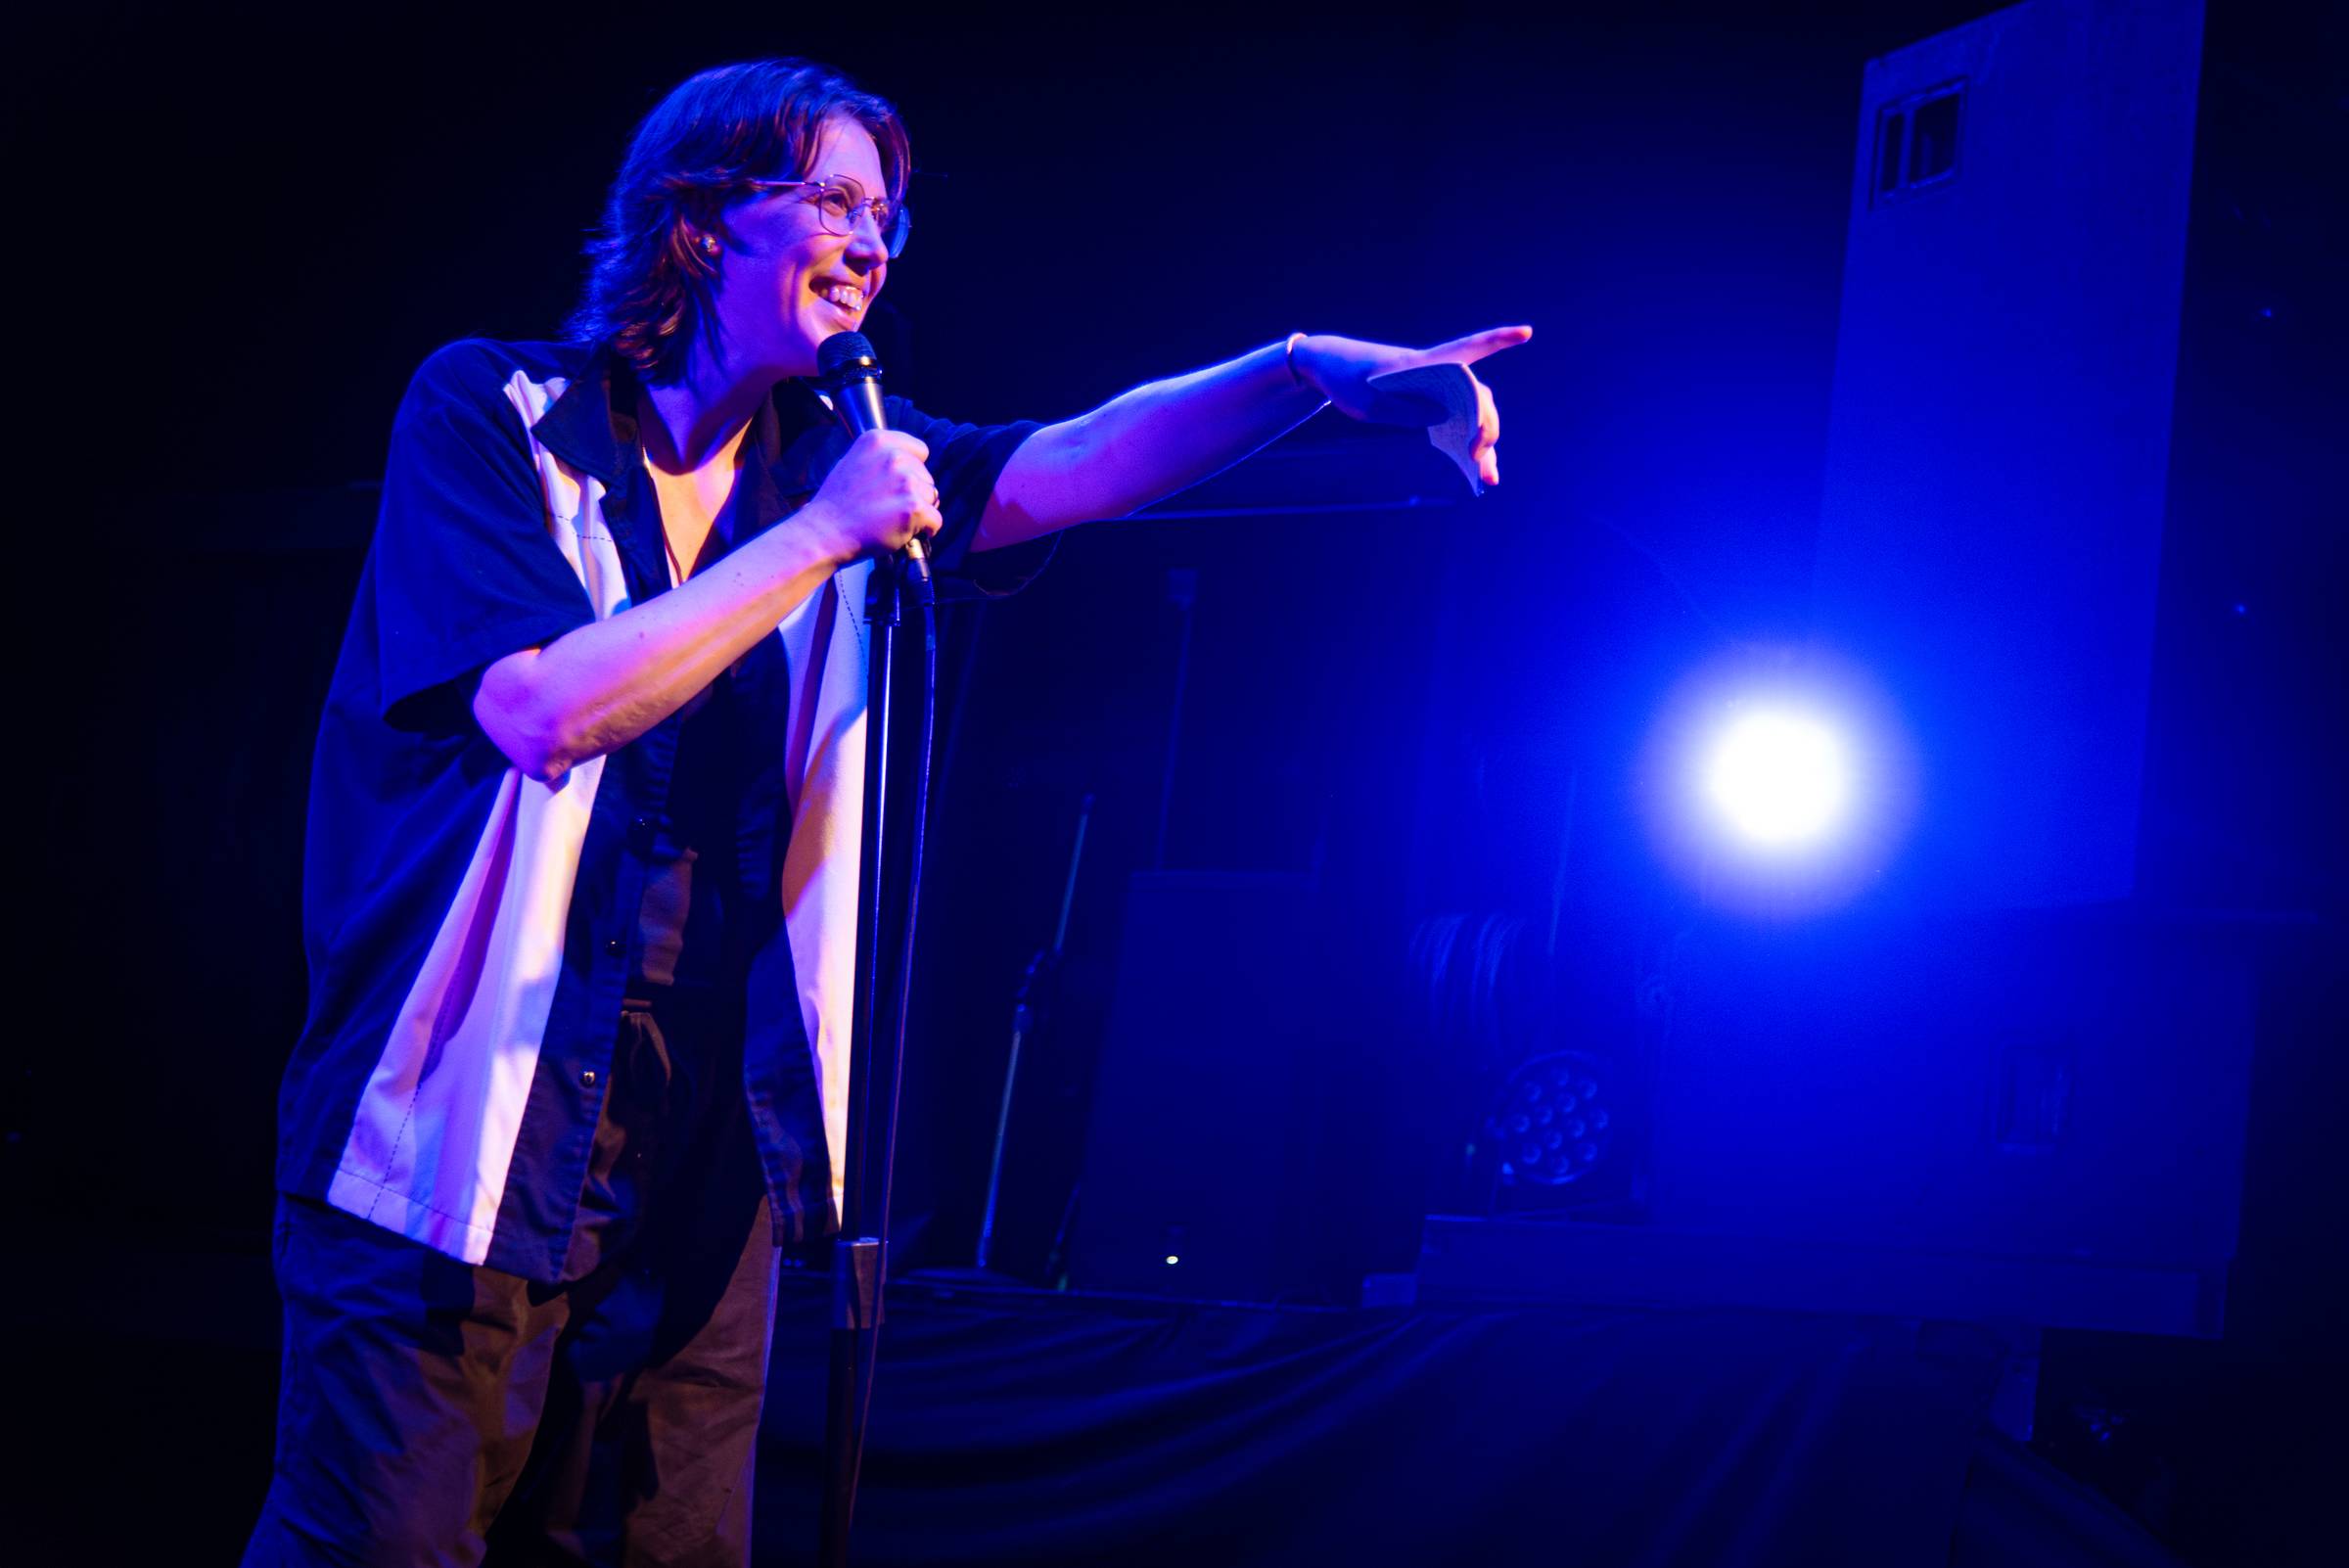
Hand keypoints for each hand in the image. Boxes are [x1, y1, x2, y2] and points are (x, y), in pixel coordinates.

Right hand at [804, 430, 941, 562]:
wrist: (825, 533)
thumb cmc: (837, 504)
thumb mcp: (853, 462)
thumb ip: (881, 458)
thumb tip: (907, 465)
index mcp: (878, 441)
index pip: (920, 450)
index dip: (912, 471)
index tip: (896, 484)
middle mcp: (894, 456)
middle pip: (927, 476)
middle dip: (914, 493)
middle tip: (886, 506)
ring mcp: (905, 481)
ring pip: (932, 498)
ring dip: (918, 511)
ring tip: (889, 518)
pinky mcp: (913, 507)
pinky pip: (935, 521)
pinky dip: (924, 530)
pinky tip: (900, 531)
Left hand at [1291, 326, 1531, 487]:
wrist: (1328, 370)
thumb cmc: (1346, 380)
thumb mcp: (1368, 402)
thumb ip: (1405, 410)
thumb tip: (1444, 417)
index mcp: (1424, 364)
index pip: (1468, 347)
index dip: (1498, 339)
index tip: (1527, 332)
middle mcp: (1436, 374)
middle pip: (1477, 396)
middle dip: (1487, 425)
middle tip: (1478, 455)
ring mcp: (1433, 391)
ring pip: (1470, 414)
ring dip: (1483, 443)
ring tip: (1489, 479)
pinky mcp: (1425, 405)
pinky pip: (1452, 425)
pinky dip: (1463, 447)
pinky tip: (1472, 472)